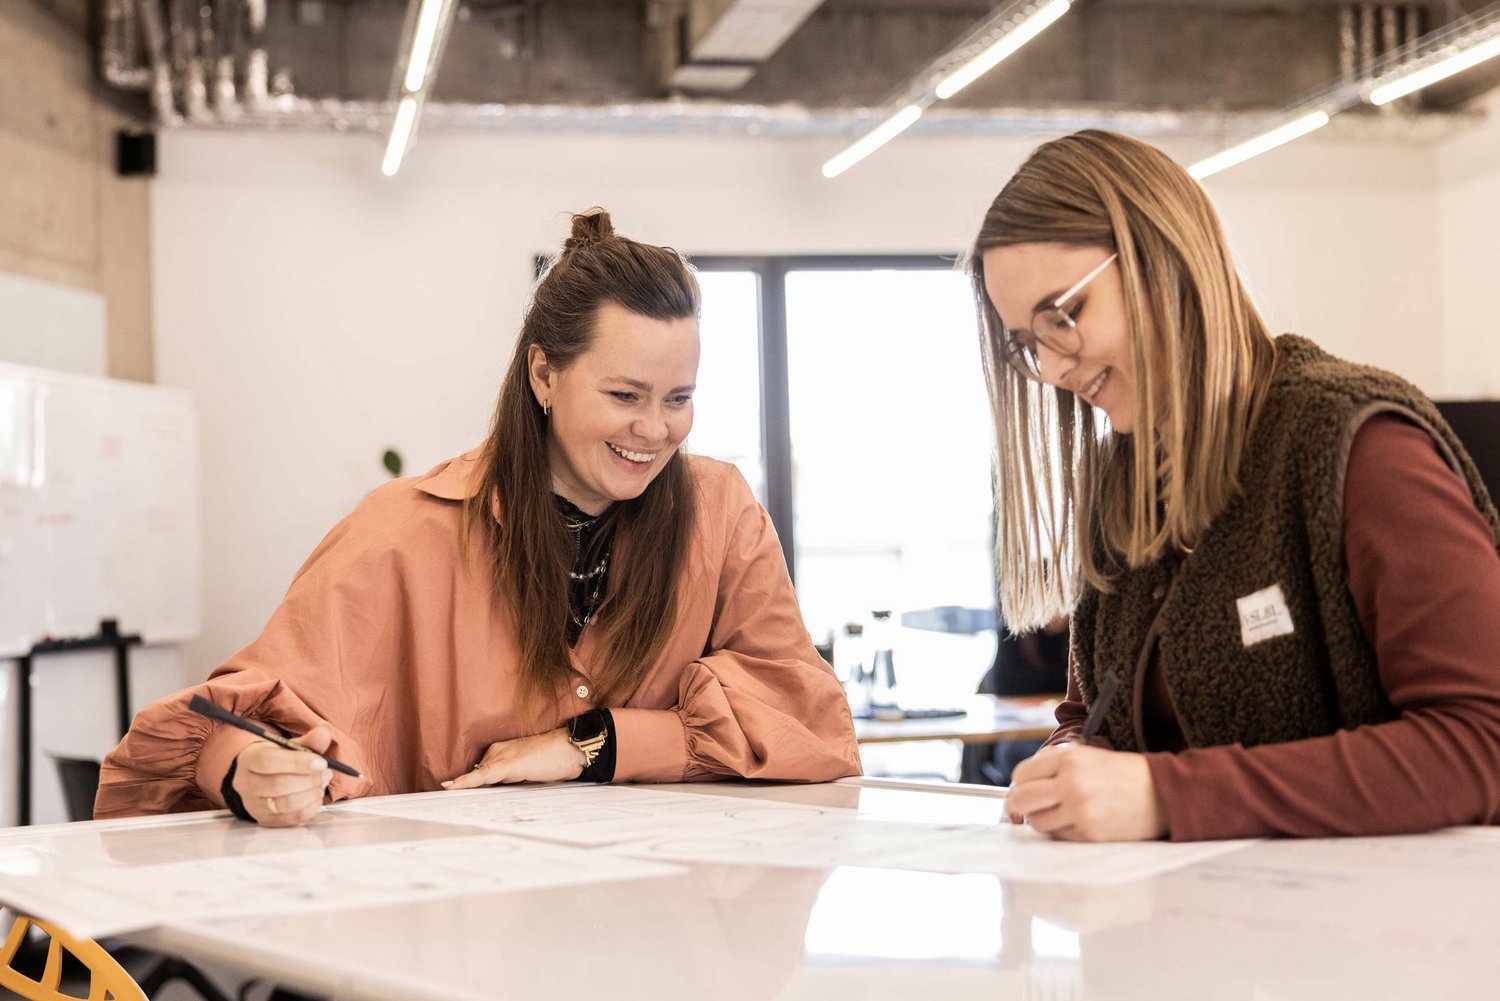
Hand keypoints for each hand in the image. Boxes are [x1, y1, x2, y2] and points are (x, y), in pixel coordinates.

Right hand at [232, 723, 334, 827]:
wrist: (261, 777)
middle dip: (309, 780)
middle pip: (277, 785)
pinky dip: (309, 808)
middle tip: (327, 773)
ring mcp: (253, 805)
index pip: (269, 761)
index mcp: (250, 759)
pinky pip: (291, 819)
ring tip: (322, 784)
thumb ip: (309, 740)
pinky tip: (316, 796)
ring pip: (284, 804)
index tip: (321, 762)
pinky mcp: (265, 820)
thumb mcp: (291, 746)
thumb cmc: (279, 760)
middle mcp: (246, 783)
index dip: (297, 763)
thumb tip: (324, 732)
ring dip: (311, 794)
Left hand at [442, 728, 583, 789]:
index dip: (466, 781)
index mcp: (503, 750)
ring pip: (476, 775)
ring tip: (443, 794)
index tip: (449, 789)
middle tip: (446, 796)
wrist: (570, 748)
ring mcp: (502, 757)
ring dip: (460, 786)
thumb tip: (499, 787)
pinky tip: (452, 787)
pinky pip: (481, 776)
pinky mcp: (507, 765)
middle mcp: (498, 750)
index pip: (480, 769)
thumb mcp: (529, 768)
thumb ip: (513, 775)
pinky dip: (466, 782)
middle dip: (464, 786)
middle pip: (476, 774)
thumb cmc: (555, 758)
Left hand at [1004, 743, 1165, 841]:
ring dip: (1043, 820)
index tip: (1025, 789)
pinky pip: (1059, 837)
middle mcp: (1071, 784)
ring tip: (1061, 813)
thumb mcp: (1087, 755)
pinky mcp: (1090, 834)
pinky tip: (1080, 822)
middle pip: (1021, 800)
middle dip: (1019, 805)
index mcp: (1069, 759)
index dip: (1020, 783)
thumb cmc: (1123, 773)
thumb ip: (1053, 765)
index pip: (1021, 774)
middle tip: (1026, 808)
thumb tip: (1019, 785)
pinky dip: (1063, 832)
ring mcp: (1080, 811)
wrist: (1163, 793)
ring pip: (1037, 823)